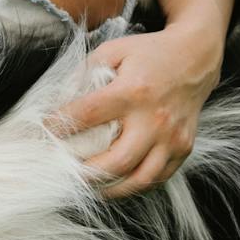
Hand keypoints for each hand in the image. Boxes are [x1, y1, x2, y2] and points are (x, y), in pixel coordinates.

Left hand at [49, 23, 222, 197]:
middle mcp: (154, 118)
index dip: (59, 126)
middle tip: (63, 173)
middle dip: (84, 173)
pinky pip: (157, 178)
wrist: (195, 56)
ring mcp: (172, 137)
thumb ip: (85, 73)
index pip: (87, 116)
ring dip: (109, 189)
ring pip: (139, 178)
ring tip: (88, 187)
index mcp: (132, 91)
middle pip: (115, 161)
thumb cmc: (149, 53)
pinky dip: (134, 186)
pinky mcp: (184, 148)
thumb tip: (59, 101)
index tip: (43, 132)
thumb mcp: (113, 50)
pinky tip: (116, 182)